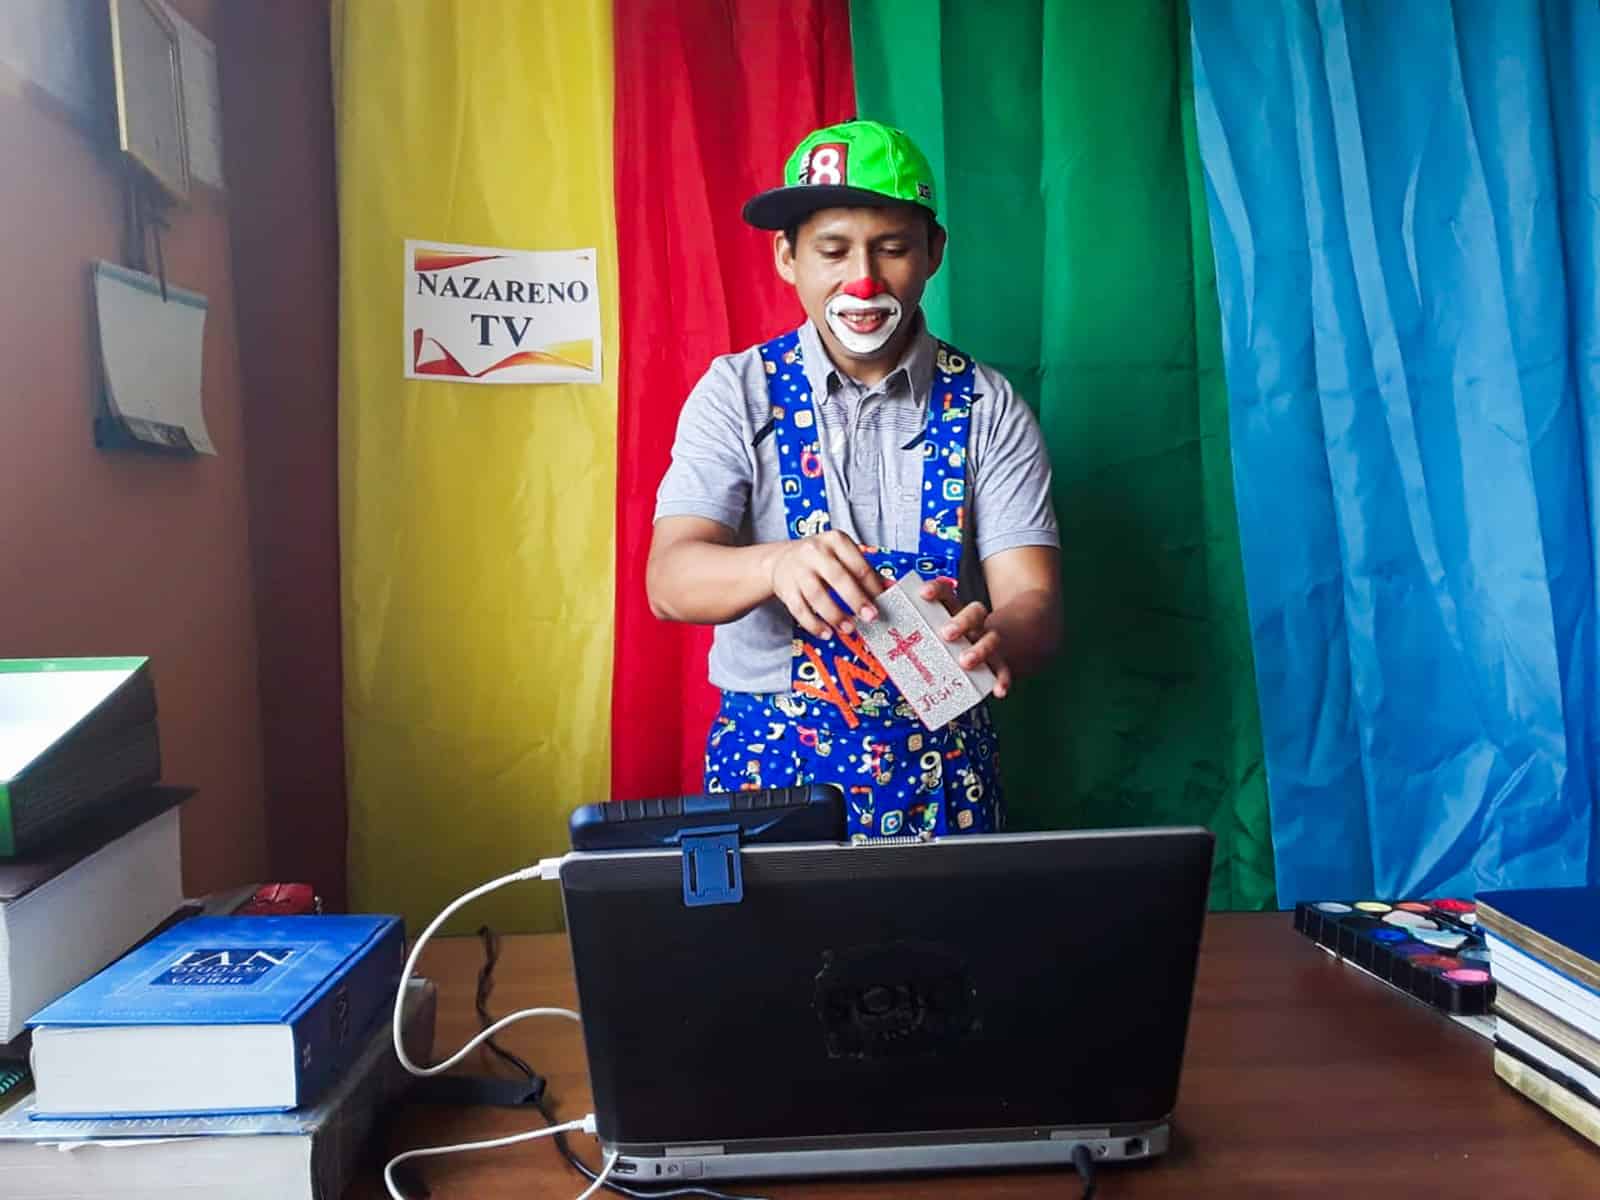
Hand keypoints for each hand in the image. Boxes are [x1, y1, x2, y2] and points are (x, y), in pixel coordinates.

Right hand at [768, 532, 885, 639]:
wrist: (782, 559)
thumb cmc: (819, 559)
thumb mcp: (841, 555)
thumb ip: (863, 571)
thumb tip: (889, 588)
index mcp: (835, 540)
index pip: (858, 565)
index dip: (872, 586)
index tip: (882, 602)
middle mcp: (815, 552)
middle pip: (838, 578)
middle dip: (856, 600)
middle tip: (870, 617)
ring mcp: (798, 570)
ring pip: (817, 595)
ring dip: (835, 615)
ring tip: (848, 628)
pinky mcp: (786, 588)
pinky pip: (800, 609)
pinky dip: (814, 624)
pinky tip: (826, 633)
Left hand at [921, 578, 1011, 697]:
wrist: (990, 647)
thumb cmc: (946, 640)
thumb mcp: (931, 629)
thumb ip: (909, 624)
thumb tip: (882, 611)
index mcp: (953, 609)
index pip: (946, 592)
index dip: (936, 590)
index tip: (923, 594)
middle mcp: (973, 622)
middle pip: (974, 612)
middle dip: (961, 622)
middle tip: (946, 634)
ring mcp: (987, 640)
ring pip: (991, 638)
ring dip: (980, 649)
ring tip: (965, 662)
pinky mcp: (998, 661)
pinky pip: (1002, 669)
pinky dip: (1002, 679)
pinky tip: (998, 690)